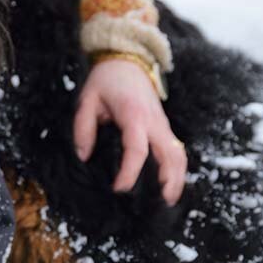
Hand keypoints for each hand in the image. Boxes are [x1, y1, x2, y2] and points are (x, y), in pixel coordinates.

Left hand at [73, 58, 186, 204]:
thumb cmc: (106, 80)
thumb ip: (83, 128)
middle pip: (170, 155)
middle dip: (168, 180)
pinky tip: (170, 183)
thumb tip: (83, 156)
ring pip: (178, 153)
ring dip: (177, 177)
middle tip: (161, 203)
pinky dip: (176, 167)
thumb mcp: (87, 100)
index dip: (130, 172)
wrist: (127, 59)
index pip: (137, 149)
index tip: (119, 188)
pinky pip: (176, 149)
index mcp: (134, 115)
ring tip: (169, 199)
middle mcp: (154, 122)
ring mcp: (162, 124)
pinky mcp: (164, 126)